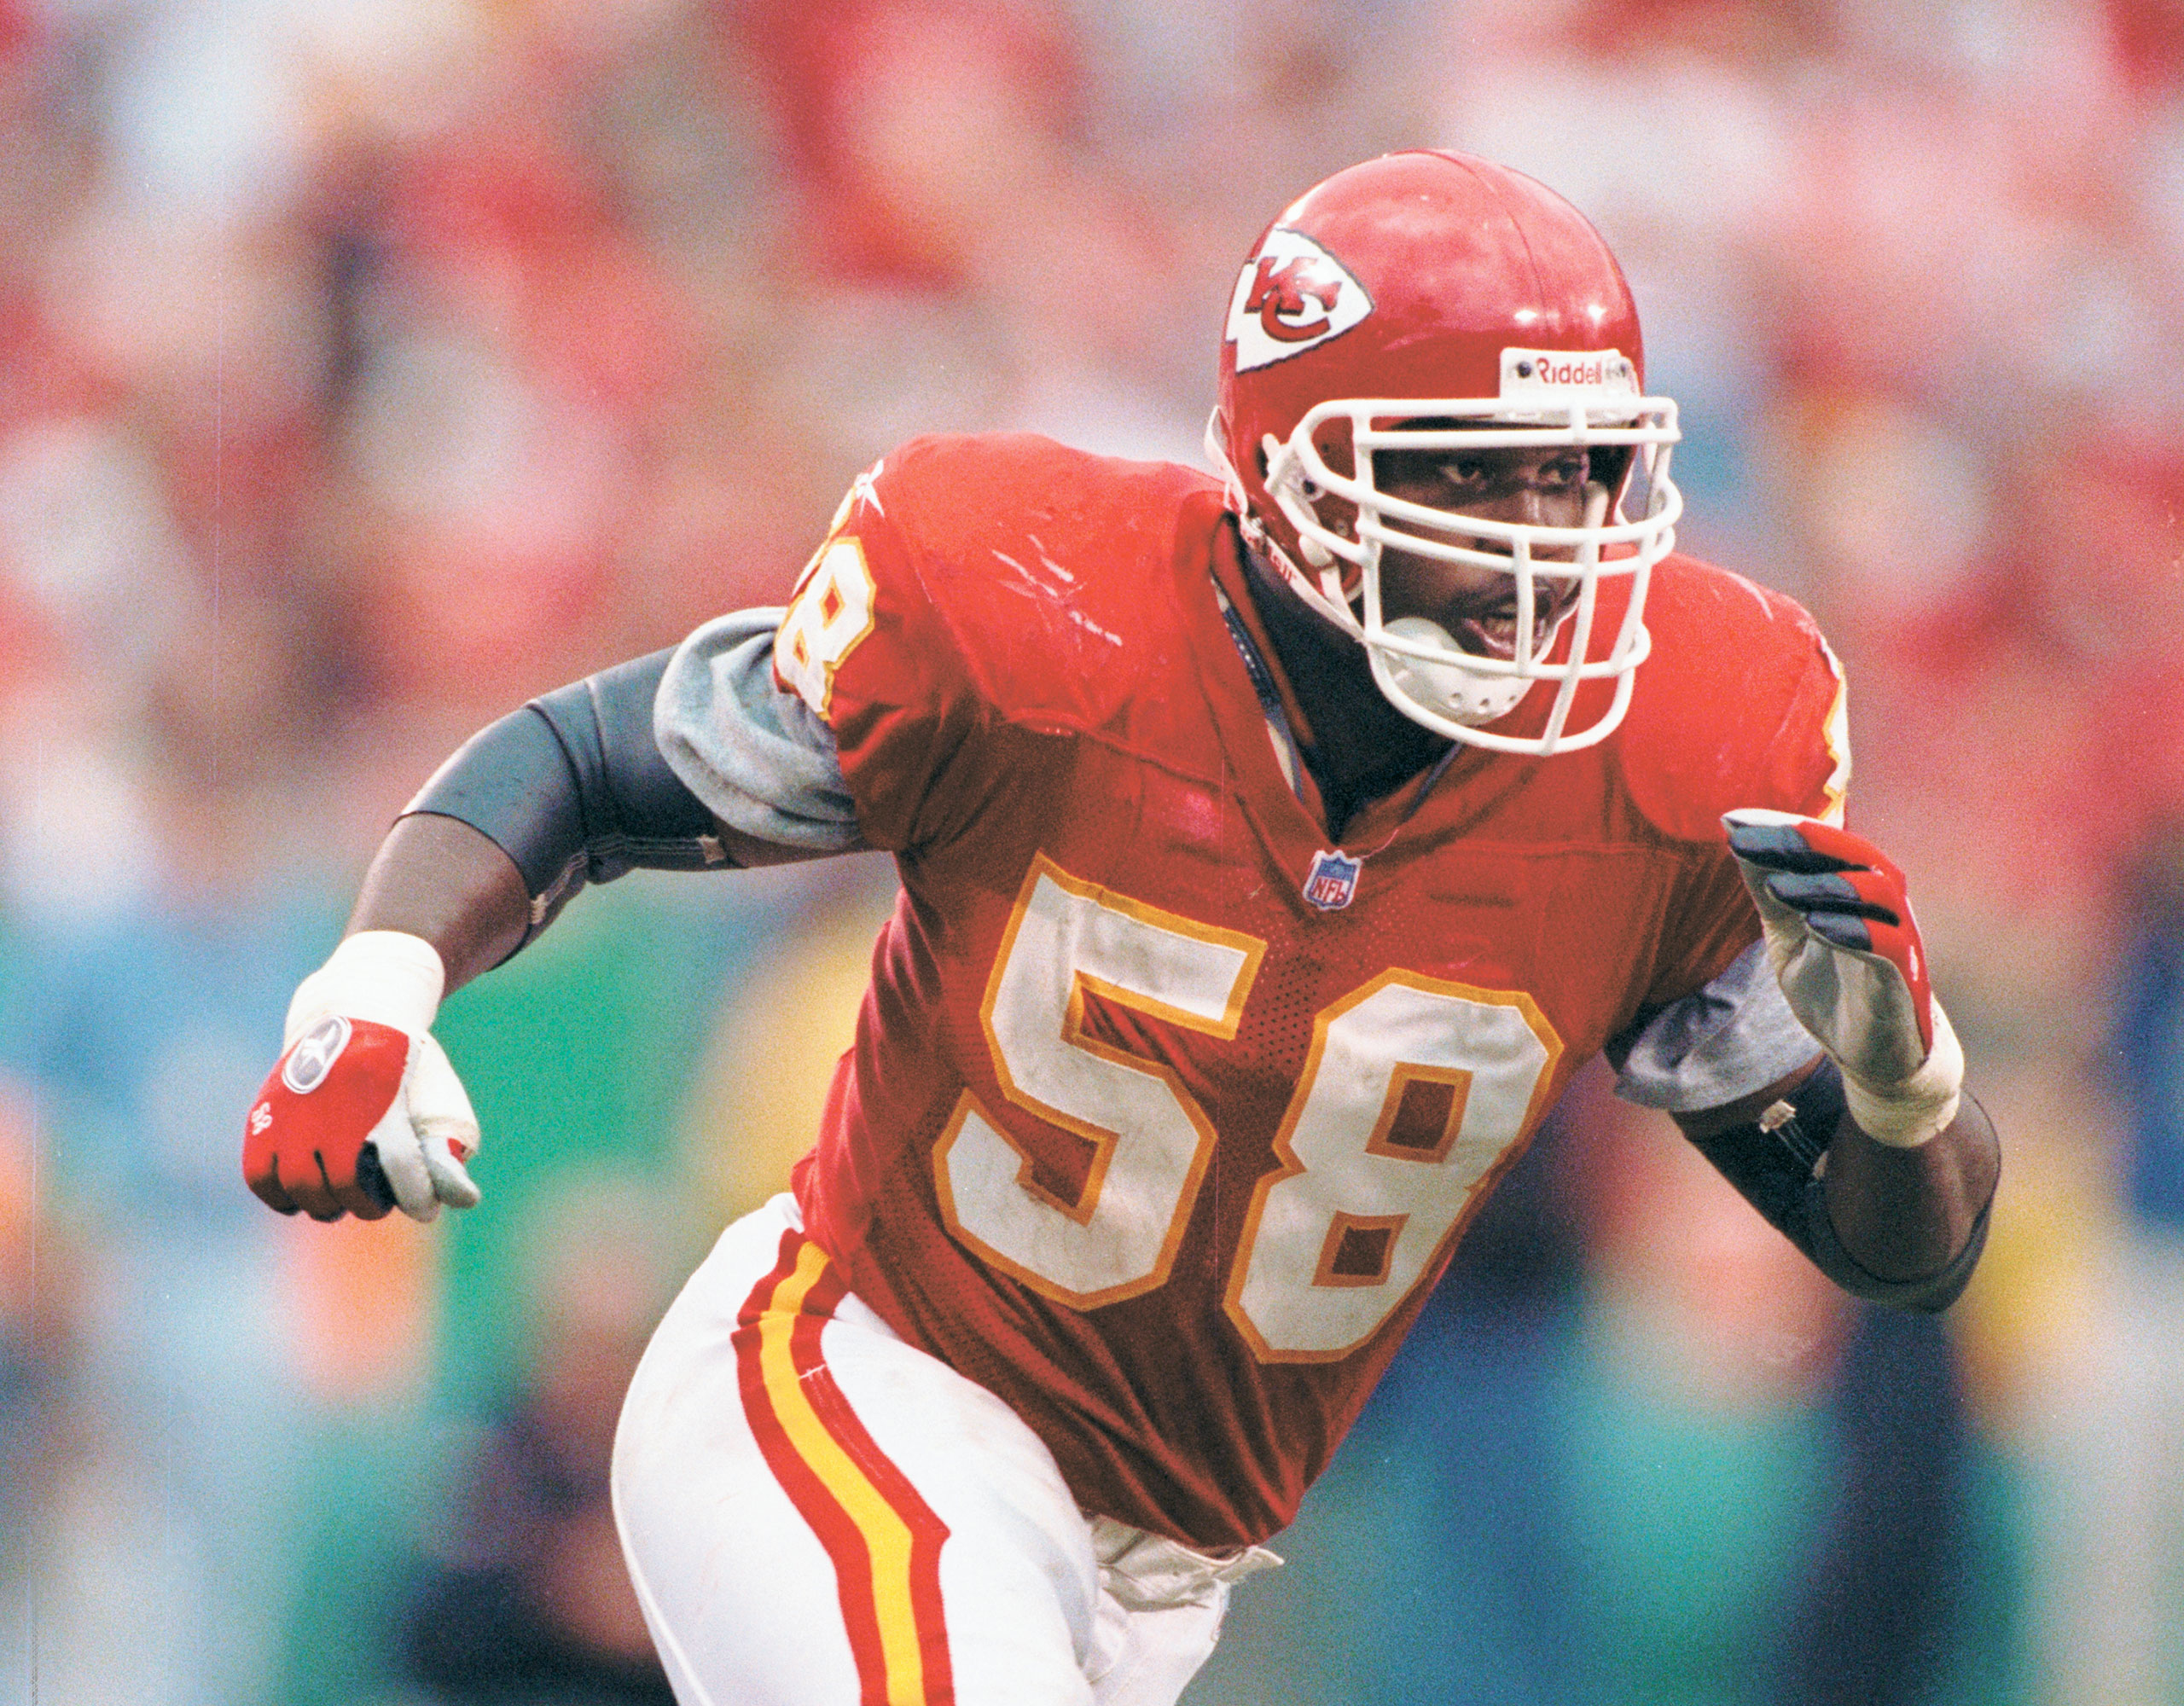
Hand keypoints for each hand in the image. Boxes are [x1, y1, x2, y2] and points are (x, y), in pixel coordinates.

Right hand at [244, 931, 482, 1221]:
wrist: (350, 1013)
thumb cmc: (400, 1065)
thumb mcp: (438, 1093)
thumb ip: (446, 1147)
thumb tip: (466, 1201)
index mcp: (385, 1099)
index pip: (401, 1167)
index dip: (416, 1198)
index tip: (425, 1212)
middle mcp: (334, 1108)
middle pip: (343, 1185)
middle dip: (364, 1206)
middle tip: (373, 1208)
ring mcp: (294, 1113)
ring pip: (301, 1185)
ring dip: (322, 1206)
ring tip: (335, 1207)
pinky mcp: (264, 1116)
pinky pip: (259, 1175)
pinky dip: (278, 1197)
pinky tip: (296, 1202)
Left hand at [1723, 809, 1963, 1147]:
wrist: (1873, 1054)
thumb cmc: (1832, 984)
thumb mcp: (1787, 933)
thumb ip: (1769, 890)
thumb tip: (1735, 836)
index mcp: (1857, 888)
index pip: (1825, 844)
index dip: (1782, 828)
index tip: (1731, 822)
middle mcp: (1886, 904)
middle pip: (1857, 854)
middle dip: (1804, 841)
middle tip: (1750, 840)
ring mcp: (1901, 939)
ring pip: (1879, 893)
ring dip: (1826, 884)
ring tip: (1776, 888)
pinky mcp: (1906, 979)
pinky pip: (1891, 945)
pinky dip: (1855, 930)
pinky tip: (1815, 925)